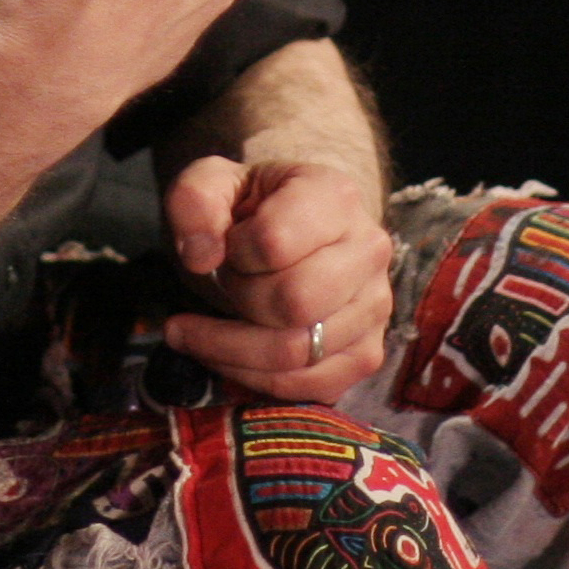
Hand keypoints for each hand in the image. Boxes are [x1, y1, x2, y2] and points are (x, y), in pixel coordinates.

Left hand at [161, 155, 393, 400]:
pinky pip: (310, 386)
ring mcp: (375, 306)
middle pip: (293, 302)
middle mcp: (369, 250)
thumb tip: (200, 258)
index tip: (224, 249)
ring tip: (203, 328)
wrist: (290, 231)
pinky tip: (224, 357)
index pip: (275, 241)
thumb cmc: (248, 209)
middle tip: (223, 284)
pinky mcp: (366, 354)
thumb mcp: (210, 182)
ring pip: (297, 351)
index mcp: (334, 196)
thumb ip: (193, 202)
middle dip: (238, 300)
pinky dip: (255, 379)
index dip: (234, 254)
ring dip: (234, 346)